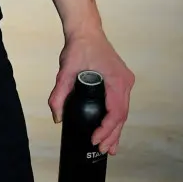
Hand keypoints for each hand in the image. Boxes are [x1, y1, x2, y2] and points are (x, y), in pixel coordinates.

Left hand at [49, 29, 134, 154]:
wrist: (86, 31)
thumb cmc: (78, 47)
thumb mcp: (66, 71)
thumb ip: (59, 94)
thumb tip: (57, 117)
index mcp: (117, 81)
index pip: (116, 112)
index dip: (107, 129)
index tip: (95, 139)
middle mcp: (125, 83)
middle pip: (122, 116)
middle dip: (112, 135)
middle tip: (103, 150)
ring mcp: (125, 82)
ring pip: (123, 112)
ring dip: (116, 130)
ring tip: (110, 148)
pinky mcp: (121, 81)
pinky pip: (121, 104)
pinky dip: (116, 118)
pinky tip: (112, 130)